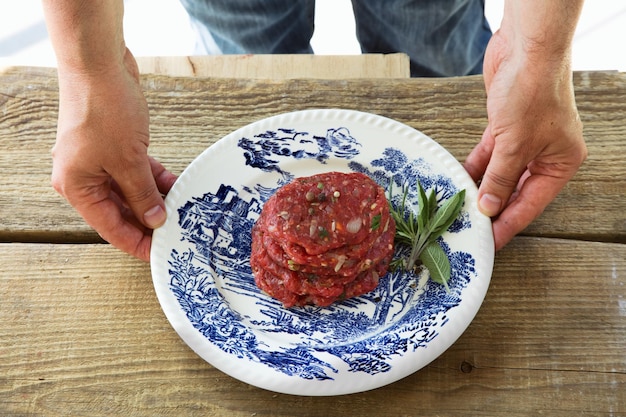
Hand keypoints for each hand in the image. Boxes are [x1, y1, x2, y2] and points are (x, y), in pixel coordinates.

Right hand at [51, 49, 176, 260]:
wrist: (99, 64)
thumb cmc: (103, 109)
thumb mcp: (128, 161)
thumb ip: (143, 195)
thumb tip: (156, 219)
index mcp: (78, 186)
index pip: (110, 227)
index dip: (136, 243)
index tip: (159, 254)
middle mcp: (85, 176)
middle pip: (121, 210)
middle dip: (149, 221)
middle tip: (177, 233)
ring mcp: (99, 160)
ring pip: (131, 190)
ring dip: (155, 199)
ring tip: (182, 211)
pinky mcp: (114, 145)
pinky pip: (136, 171)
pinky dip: (154, 178)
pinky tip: (176, 185)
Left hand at [464, 30, 586, 250]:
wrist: (526, 48)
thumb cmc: (532, 91)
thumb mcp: (514, 144)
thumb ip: (500, 179)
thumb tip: (488, 207)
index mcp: (561, 162)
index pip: (531, 203)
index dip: (509, 223)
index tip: (491, 241)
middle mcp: (546, 153)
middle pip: (516, 190)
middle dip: (493, 207)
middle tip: (472, 226)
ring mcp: (525, 140)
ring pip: (500, 173)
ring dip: (481, 187)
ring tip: (462, 207)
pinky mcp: (505, 127)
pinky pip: (489, 156)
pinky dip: (476, 167)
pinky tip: (461, 180)